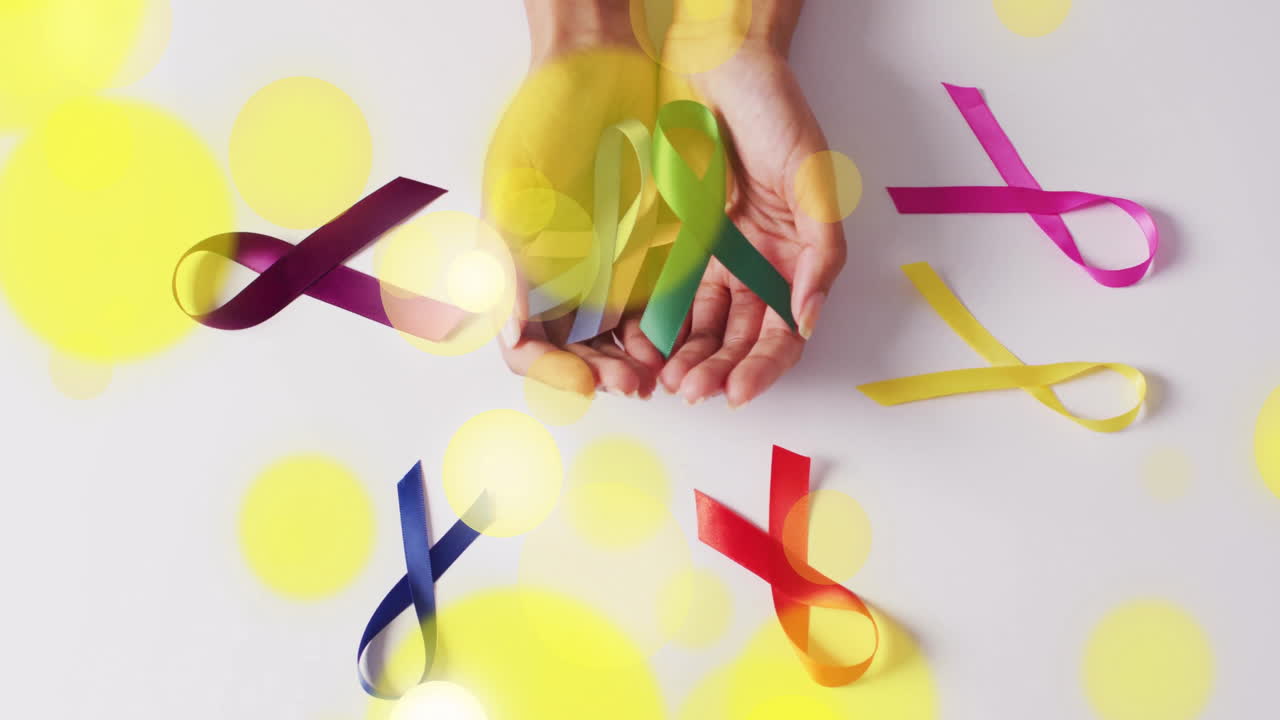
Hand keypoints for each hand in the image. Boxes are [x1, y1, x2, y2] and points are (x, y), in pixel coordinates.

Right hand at [487, 5, 665, 398]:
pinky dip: (674, 330)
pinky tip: (686, 338)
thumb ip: (509, 267)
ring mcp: (610, 267)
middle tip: (636, 382)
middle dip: (607, 374)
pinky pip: (665, 304)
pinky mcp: (655, 251)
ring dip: (643, 363)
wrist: (598, 66)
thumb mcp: (513, 196)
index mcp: (523, 274)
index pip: (531, 349)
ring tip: (666, 372)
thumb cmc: (542, 123)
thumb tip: (515, 334)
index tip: (587, 380)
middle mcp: (565, 280)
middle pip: (583, 354)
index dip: (556, 373)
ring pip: (626, 340)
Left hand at [655, 42, 846, 407]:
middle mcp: (754, 265)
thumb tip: (808, 320)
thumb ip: (820, 252)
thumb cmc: (776, 112)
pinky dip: (656, 322)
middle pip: (739, 338)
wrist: (717, 61)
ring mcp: (713, 255)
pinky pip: (665, 291)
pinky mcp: (674, 240)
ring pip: (700, 325)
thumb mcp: (815, 180)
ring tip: (665, 379)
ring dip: (685, 357)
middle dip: (718, 369)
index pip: (783, 331)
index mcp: (793, 258)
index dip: (764, 367)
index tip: (738, 392)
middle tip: (691, 391)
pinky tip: (641, 344)